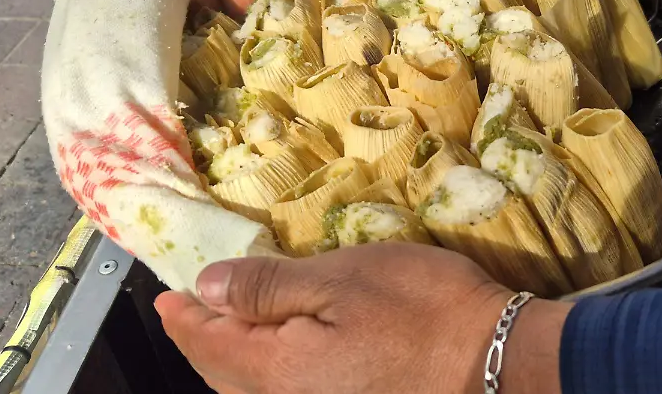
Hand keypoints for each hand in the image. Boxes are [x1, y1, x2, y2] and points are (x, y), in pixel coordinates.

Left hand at [155, 243, 568, 393]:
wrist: (496, 360)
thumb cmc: (422, 309)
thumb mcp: (341, 278)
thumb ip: (267, 286)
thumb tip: (206, 287)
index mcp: (278, 368)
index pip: (208, 342)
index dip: (183, 315)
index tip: (165, 293)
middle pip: (224, 373)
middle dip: (201, 338)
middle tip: (188, 306)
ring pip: (253, 388)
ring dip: (232, 355)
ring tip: (227, 324)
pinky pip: (285, 391)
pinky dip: (265, 368)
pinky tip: (281, 350)